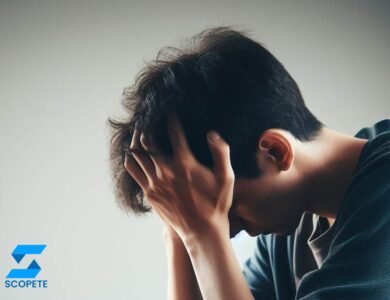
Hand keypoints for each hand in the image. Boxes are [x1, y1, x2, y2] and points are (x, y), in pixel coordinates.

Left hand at [124, 114, 234, 241]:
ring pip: (136, 153)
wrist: (201, 231)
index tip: (170, 111)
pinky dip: (130, 158)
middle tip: (148, 117)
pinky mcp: (148, 192)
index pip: (173, 132)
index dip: (171, 118)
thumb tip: (212, 134)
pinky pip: (132, 170)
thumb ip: (221, 153)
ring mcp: (154, 182)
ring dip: (135, 139)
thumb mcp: (226, 178)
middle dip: (146, 125)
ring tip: (139, 130)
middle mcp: (165, 171)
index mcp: (185, 164)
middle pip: (146, 140)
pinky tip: (134, 152)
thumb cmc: (216, 204)